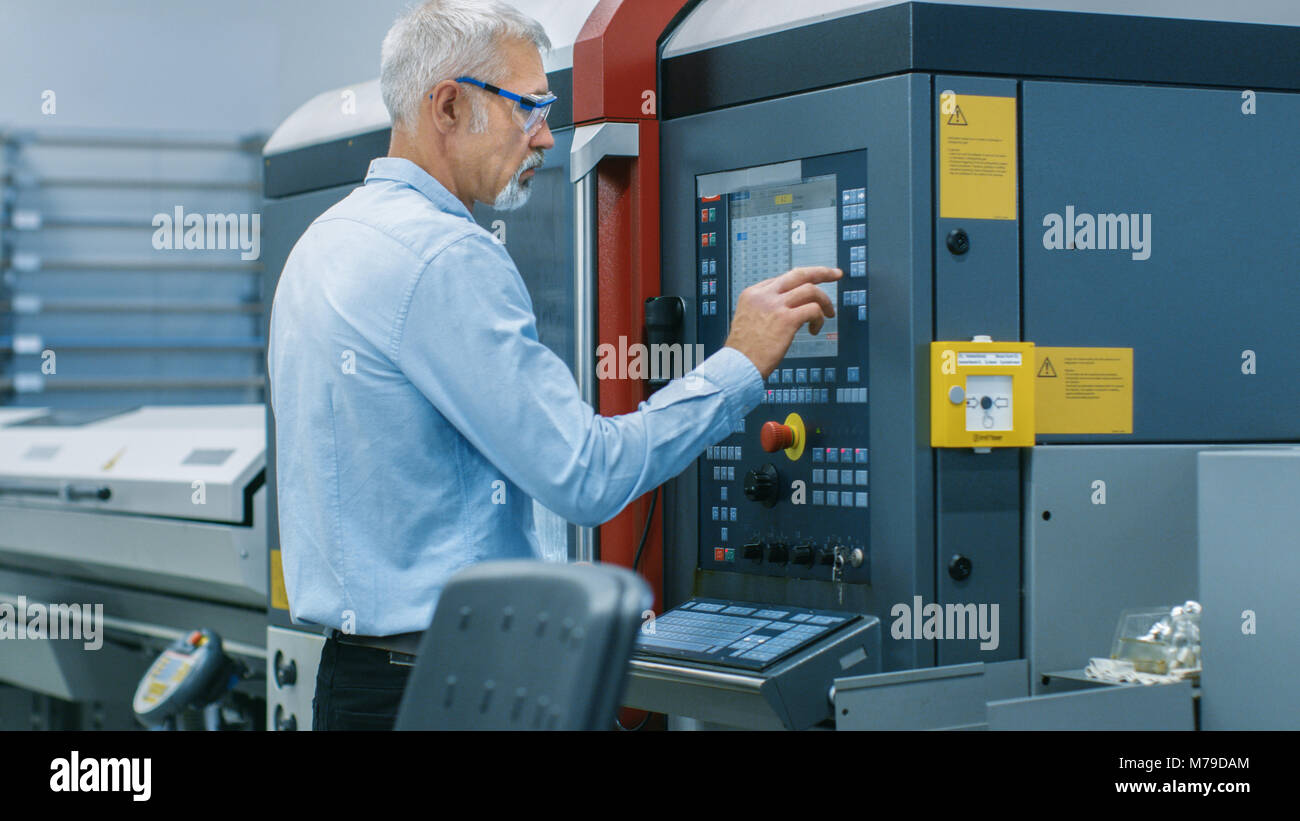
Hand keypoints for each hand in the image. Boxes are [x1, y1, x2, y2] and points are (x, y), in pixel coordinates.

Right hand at [723, 266, 840, 378]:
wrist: (738, 365)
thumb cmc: (743, 351)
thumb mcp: (748, 321)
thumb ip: (764, 311)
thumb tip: (787, 311)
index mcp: (753, 294)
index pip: (783, 279)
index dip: (800, 284)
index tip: (810, 289)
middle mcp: (764, 295)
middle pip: (799, 273)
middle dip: (822, 272)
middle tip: (836, 274)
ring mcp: (775, 305)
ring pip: (810, 289)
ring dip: (825, 301)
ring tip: (828, 314)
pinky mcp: (787, 319)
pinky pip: (813, 309)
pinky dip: (819, 318)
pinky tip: (815, 329)